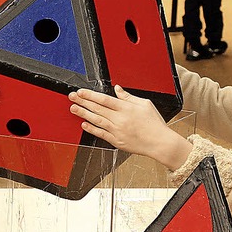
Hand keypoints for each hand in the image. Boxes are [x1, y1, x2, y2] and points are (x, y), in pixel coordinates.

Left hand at [69, 85, 191, 169]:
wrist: (159, 143)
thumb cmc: (154, 124)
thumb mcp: (144, 104)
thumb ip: (128, 97)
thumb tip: (117, 89)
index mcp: (127, 108)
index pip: (104, 99)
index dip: (91, 95)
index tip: (81, 92)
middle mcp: (120, 119)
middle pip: (97, 109)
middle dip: (83, 102)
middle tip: (72, 97)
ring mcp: (117, 131)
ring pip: (97, 120)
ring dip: (83, 114)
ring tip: (74, 108)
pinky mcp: (117, 141)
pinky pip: (101, 134)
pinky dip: (92, 129)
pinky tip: (84, 124)